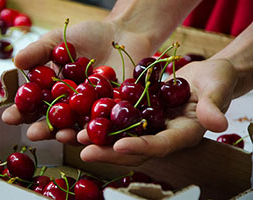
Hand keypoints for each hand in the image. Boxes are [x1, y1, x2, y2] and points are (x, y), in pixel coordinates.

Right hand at [2, 19, 153, 144]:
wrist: (123, 33)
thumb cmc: (89, 36)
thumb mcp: (60, 41)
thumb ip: (39, 51)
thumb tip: (16, 63)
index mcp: (56, 90)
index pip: (36, 104)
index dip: (22, 111)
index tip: (8, 116)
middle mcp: (73, 104)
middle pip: (56, 121)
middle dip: (44, 129)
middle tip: (32, 134)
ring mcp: (93, 110)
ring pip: (80, 126)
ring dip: (70, 134)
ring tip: (61, 136)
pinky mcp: (114, 111)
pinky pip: (106, 122)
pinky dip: (98, 129)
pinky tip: (89, 133)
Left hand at [77, 58, 237, 165]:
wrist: (203, 75)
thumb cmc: (216, 81)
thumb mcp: (216, 90)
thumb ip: (214, 106)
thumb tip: (219, 123)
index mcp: (181, 134)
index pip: (159, 145)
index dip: (140, 147)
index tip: (120, 146)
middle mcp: (160, 133)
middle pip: (132, 146)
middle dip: (107, 150)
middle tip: (83, 149)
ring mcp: (147, 124)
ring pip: (118, 134)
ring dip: (95, 136)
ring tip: (70, 135)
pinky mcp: (136, 112)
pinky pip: (115, 117)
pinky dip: (98, 117)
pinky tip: (78, 115)